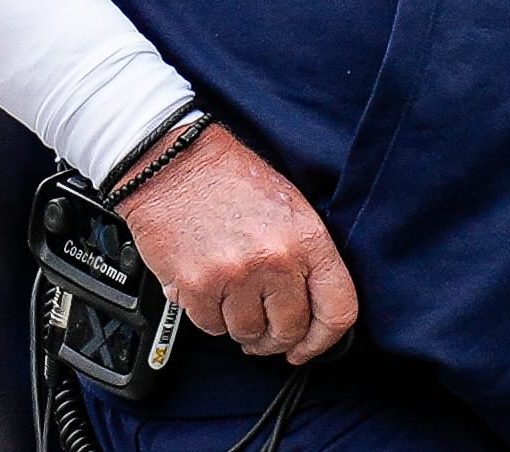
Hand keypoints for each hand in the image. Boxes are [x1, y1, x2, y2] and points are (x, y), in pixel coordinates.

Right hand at [114, 122, 358, 363]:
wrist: (172, 162)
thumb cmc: (230, 179)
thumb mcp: (289, 205)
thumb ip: (305, 257)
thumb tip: (310, 308)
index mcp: (307, 238)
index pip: (338, 309)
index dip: (324, 338)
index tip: (308, 346)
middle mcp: (275, 260)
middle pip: (290, 330)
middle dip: (276, 337)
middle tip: (264, 327)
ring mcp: (236, 276)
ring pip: (248, 334)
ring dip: (240, 325)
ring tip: (232, 295)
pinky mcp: (197, 287)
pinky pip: (211, 327)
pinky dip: (209, 315)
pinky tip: (208, 287)